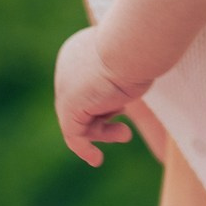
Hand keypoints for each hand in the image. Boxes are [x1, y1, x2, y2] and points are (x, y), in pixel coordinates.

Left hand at [54, 26, 148, 166]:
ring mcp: (65, 86)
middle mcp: (67, 67)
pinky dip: (83, 149)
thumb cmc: (141, 50)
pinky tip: (96, 159)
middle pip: (81, 103)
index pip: (85, 86)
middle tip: (125, 131)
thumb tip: (131, 84)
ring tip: (125, 135)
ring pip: (79, 119)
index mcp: (79, 52)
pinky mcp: (68, 106)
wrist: (132, 46)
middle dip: (103, 119)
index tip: (122, 110)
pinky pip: (73, 133)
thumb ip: (124, 74)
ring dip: (102, 132)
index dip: (104, 102)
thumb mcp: (131, 62)